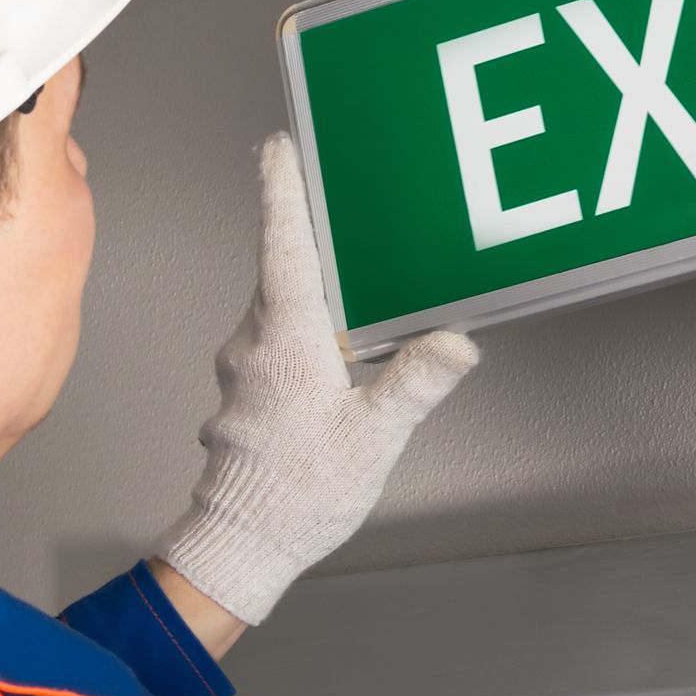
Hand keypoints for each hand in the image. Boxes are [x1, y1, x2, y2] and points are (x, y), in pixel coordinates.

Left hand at [157, 133, 478, 624]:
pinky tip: (334, 360)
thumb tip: (456, 342)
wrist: (239, 549)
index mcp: (285, 340)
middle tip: (340, 202)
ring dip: (311, 297)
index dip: (283, 191)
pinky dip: (303, 338)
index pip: (283, 245)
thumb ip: (415, 383)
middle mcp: (253, 345)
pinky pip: (274, 345)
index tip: (280, 146)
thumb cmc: (297, 497)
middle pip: (284, 272)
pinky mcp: (243, 395)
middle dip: (311, 239)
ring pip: (279, 312)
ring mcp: (241, 370)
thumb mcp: (373, 438)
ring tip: (355, 292)